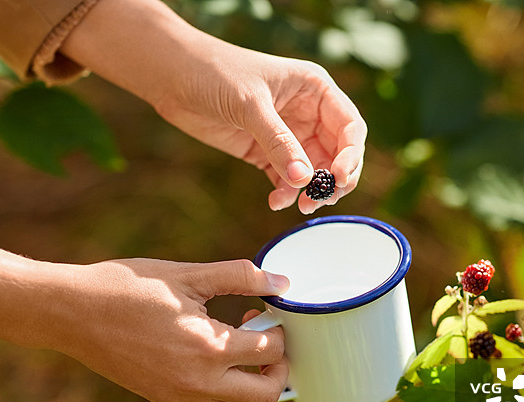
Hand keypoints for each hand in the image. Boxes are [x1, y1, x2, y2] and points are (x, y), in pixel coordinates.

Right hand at [0, 248, 290, 401]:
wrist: (71, 313)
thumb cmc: (128, 287)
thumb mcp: (187, 275)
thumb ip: (240, 277)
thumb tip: (281, 282)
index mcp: (209, 348)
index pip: (271, 352)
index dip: (280, 329)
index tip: (267, 312)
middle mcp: (199, 383)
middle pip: (266, 397)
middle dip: (279, 370)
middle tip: (269, 341)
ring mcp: (181, 397)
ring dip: (254, 386)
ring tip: (243, 351)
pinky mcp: (165, 399)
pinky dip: (226, 392)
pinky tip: (213, 358)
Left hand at [61, 0, 366, 213]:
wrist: (172, 77)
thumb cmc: (215, 73)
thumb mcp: (250, 105)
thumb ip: (279, 143)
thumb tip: (303, 180)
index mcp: (315, 90)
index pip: (349, 127)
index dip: (350, 155)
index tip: (337, 178)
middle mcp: (307, 113)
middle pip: (337, 154)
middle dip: (333, 180)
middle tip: (319, 201)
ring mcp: (287, 134)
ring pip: (313, 171)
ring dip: (309, 191)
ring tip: (297, 206)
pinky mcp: (265, 151)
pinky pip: (286, 179)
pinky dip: (286, 193)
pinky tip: (275, 202)